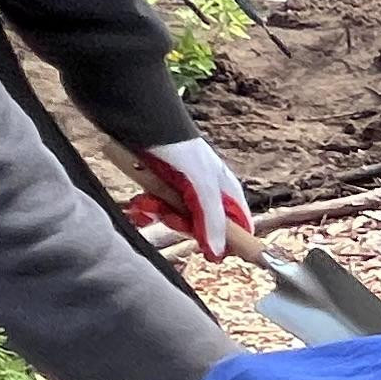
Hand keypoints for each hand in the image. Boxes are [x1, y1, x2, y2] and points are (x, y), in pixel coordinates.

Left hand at [136, 138, 254, 254]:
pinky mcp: (163, 189)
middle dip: (181, 224)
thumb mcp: (202, 188)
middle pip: (203, 228)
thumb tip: (218, 254)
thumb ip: (211, 222)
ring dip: (160, 214)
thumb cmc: (180, 151)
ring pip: (177, 220)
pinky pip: (159, 209)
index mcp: (228, 193)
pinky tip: (141, 202)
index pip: (239, 229)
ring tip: (148, 202)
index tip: (209, 252)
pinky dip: (148, 208)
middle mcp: (209, 195)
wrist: (144, 125)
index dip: (226, 243)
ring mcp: (185, 192)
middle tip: (169, 215)